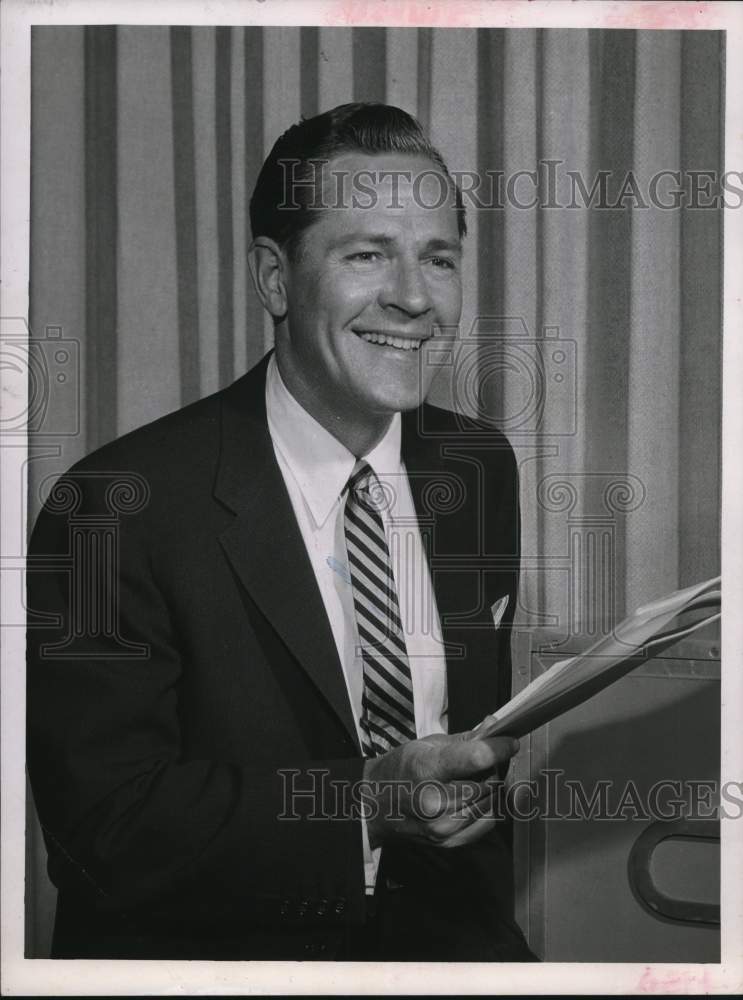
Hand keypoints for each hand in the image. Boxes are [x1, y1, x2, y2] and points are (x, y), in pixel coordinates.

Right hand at [361, 732, 518, 849]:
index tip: (509, 742)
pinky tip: (470, 798)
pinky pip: (487, 821)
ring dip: (490, 788)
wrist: (377, 805)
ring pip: (492, 801)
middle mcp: (435, 802)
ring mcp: (444, 826)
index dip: (499, 748)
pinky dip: (485, 807)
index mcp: (427, 770)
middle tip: (484, 760)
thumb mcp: (427, 745)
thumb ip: (465, 739)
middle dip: (493, 768)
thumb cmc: (400, 771)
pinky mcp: (450, 842)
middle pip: (489, 781)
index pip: (477, 758)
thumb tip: (495, 727)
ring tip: (471, 779)